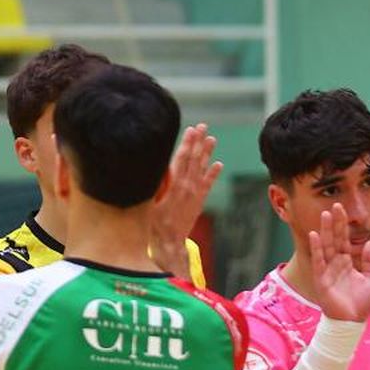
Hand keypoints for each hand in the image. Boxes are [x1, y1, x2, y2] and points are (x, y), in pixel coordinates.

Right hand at [150, 123, 222, 274]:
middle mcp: (187, 187)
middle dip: (198, 142)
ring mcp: (194, 194)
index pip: (182, 159)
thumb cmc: (154, 224)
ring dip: (207, 153)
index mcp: (174, 186)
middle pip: (194, 160)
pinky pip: (207, 184)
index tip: (191, 129)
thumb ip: (158, 185)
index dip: (187, 143)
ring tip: (211, 139)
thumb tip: (163, 168)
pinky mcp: (198, 202)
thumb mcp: (150, 203)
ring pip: (202, 169)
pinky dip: (213, 174)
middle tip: (203, 126)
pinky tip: (218, 164)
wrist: (169, 243)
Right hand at [309, 203, 369, 322]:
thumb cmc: (360, 304)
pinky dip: (316, 248)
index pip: (344, 240)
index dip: (343, 226)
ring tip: (325, 215)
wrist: (351, 322)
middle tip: (335, 206)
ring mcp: (327, 270)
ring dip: (325, 231)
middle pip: (334, 239)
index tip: (342, 210)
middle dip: (334, 223)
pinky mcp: (321, 279)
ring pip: (326, 246)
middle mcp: (336, 264)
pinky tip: (315, 235)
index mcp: (347, 263)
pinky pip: (318, 261)